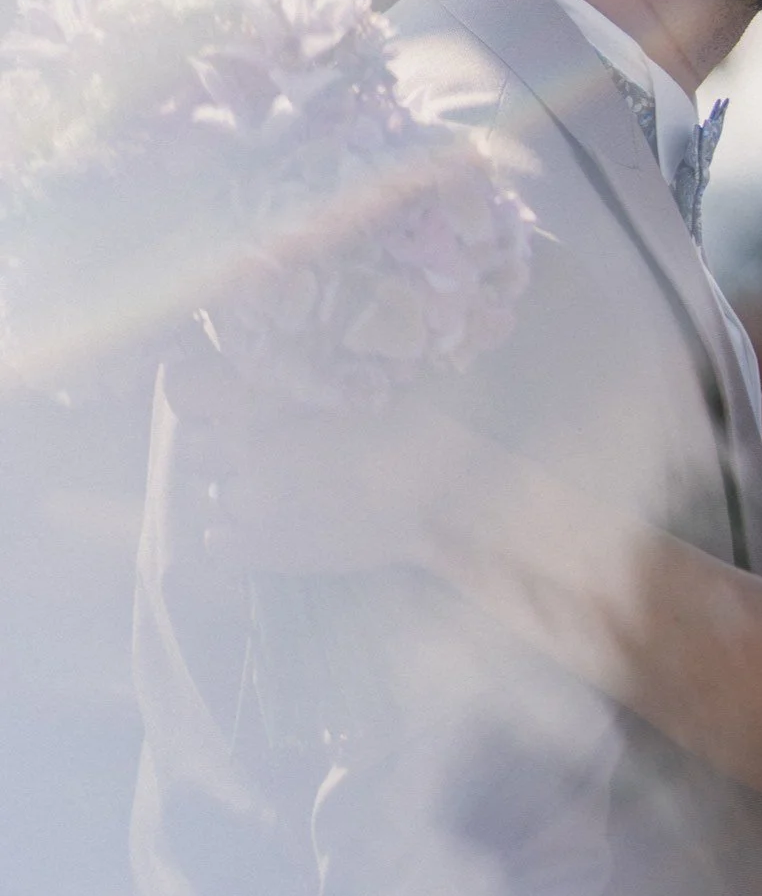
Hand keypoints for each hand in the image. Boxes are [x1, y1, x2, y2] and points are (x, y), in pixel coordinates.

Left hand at [171, 353, 485, 576]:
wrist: (444, 501)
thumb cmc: (420, 425)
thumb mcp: (370, 372)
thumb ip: (314, 360)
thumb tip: (284, 343)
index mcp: (265, 395)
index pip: (182, 387)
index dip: (197, 386)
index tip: (220, 388)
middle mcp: (245, 447)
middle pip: (196, 444)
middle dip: (225, 441)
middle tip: (269, 440)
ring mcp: (251, 503)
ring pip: (214, 492)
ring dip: (240, 487)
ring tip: (287, 485)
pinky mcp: (263, 551)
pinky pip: (217, 542)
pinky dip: (237, 533)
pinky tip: (276, 521)